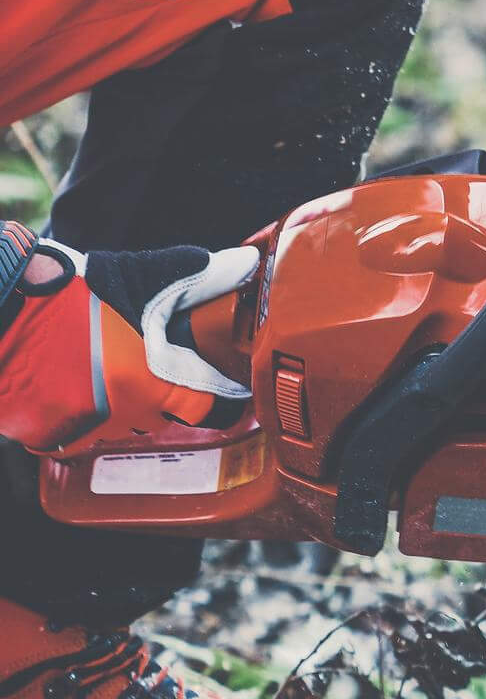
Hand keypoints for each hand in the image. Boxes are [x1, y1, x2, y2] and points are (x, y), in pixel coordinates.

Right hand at [0, 223, 258, 454]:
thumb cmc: (74, 292)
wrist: (1, 308)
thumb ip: (199, 277)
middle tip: (152, 363)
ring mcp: (84, 429)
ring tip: (108, 369)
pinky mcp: (44, 434)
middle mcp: (125, 414)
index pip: (211, 411)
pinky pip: (78, 434)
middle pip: (164, 417)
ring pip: (121, 426)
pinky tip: (74, 382)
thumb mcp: (145, 277)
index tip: (222, 387)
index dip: (220, 398)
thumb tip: (247, 264)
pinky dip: (82, 414)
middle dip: (165, 394)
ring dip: (123, 406)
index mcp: (157, 382)